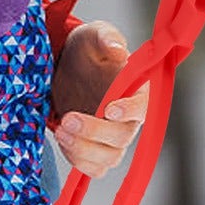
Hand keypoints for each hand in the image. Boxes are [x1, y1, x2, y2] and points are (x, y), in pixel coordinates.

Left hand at [51, 20, 147, 179]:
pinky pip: (93, 168)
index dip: (131, 111)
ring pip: (108, 158)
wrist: (65, 69)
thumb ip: (107, 39)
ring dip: (83, 149)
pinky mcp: (94, 150)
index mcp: (137, 91)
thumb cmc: (86, 50)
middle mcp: (129, 119)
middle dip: (94, 131)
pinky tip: (61, 139)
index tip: (110, 109)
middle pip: (122, 137)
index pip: (144, 107)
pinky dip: (77, 160)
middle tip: (68, 119)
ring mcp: (112, 138)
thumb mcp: (92, 36)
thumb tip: (118, 51)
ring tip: (60, 130)